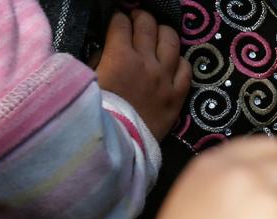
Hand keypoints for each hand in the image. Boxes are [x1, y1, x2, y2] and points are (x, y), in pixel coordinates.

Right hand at [95, 11, 190, 139]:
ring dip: (163, 33)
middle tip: (137, 22)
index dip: (118, 18)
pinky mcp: (177, 96)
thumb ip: (100, 59)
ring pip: (171, 41)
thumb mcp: (90, 78)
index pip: (121, 23)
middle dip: (141, 18)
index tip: (118, 22)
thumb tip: (108, 48)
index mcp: (119, 55)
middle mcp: (146, 61)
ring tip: (158, 35)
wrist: (118, 142)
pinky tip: (174, 62)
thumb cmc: (98, 111)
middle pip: (148, 25)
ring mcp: (165, 78)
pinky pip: (187, 70)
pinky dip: (181, 62)